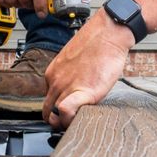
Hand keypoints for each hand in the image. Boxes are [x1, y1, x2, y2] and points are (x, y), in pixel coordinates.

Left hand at [42, 8, 134, 129]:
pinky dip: (69, 119)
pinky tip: (79, 116)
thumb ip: (68, 77)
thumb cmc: (96, 44)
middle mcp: (55, 81)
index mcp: (52, 74)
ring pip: (55, 117)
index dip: (56, 110)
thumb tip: (72, 90)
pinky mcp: (83, 91)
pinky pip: (66, 111)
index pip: (47, 101)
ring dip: (66, 123)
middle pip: (48, 112)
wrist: (108, 33)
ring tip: (79, 119)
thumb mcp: (72, 61)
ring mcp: (67, 87)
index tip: (65, 112)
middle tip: (72, 121)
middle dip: (58, 121)